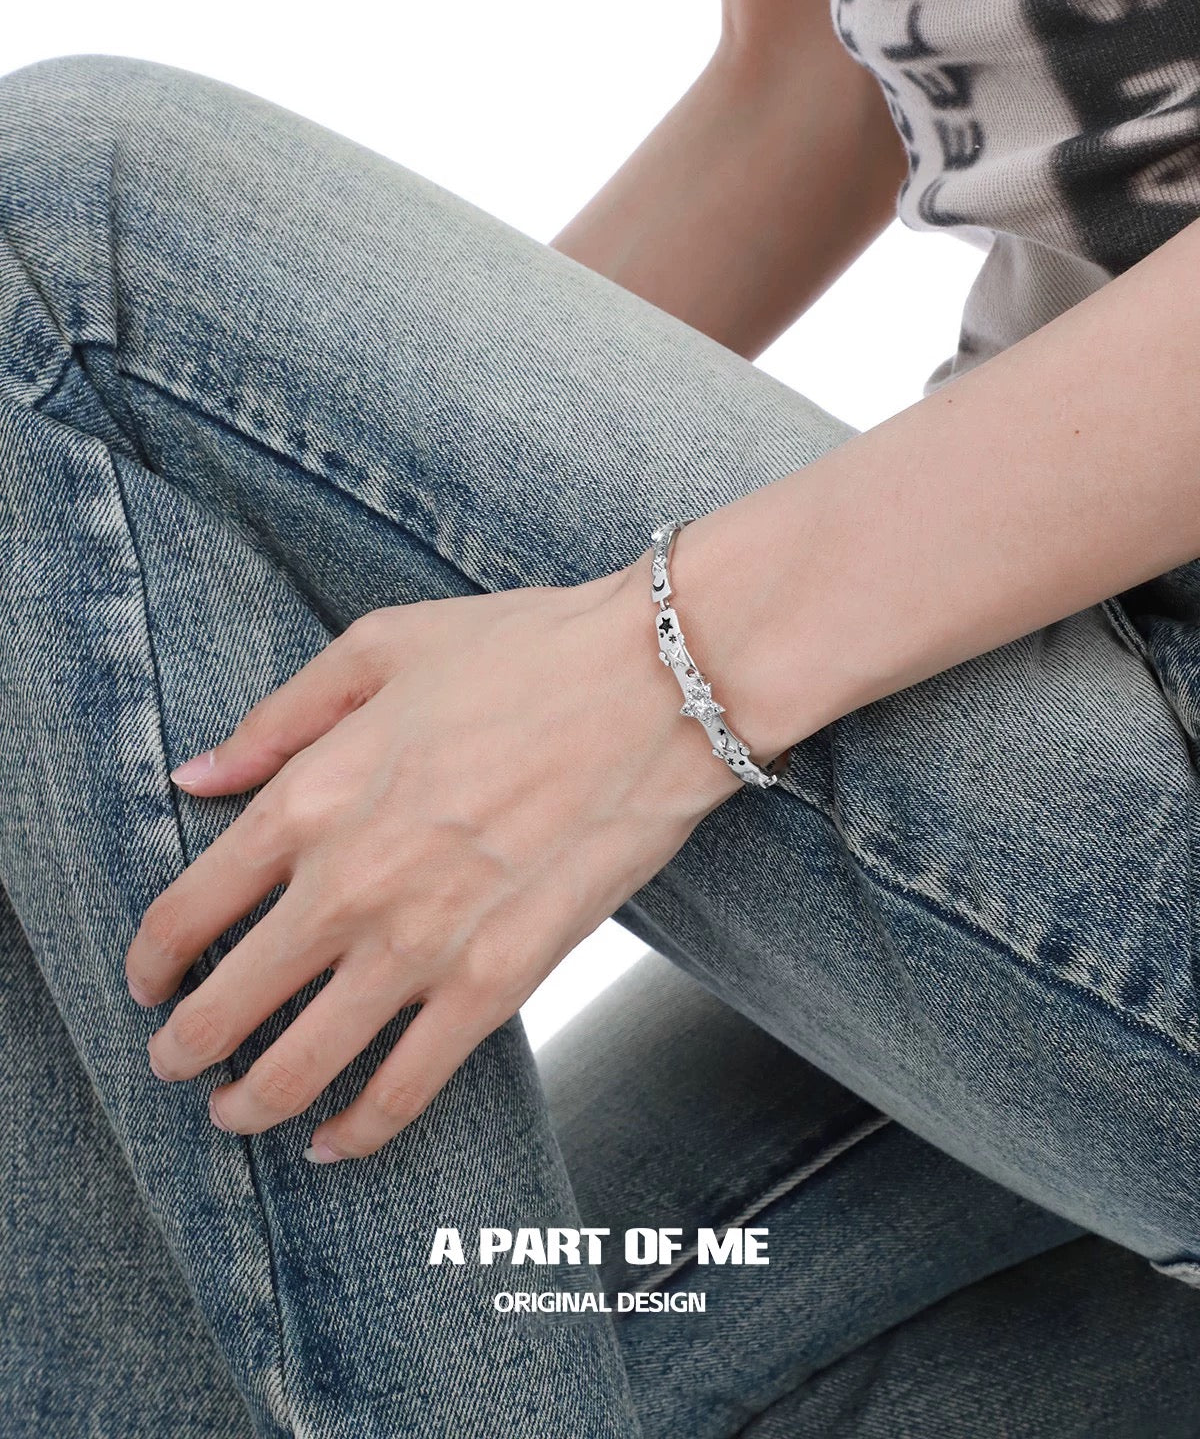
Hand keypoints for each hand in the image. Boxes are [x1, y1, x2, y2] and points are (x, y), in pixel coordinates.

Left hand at [125, 553, 740, 1161]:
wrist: (659, 687)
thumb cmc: (526, 652)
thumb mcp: (380, 648)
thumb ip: (279, 719)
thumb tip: (197, 776)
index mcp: (310, 796)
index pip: (188, 910)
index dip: (152, 960)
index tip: (148, 980)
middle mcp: (348, 885)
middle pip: (227, 1004)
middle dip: (184, 1049)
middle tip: (175, 1063)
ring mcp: (422, 945)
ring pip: (300, 1065)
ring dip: (250, 1103)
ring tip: (233, 1114)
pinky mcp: (497, 983)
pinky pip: (406, 1087)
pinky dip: (359, 1129)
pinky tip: (333, 1144)